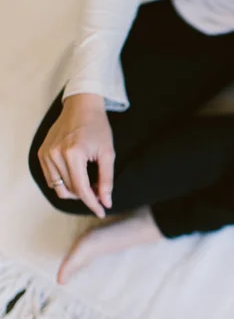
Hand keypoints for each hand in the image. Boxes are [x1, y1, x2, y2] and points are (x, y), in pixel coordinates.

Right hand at [37, 94, 113, 217]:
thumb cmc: (98, 128)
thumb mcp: (108, 153)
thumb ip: (106, 180)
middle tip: (100, 191)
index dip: (93, 203)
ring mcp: (45, 154)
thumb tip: (106, 202)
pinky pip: (52, 178)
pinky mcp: (41, 153)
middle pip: (71, 190)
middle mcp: (55, 154)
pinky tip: (77, 176)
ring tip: (90, 183)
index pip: (81, 189)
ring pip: (59, 187)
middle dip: (87, 196)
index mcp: (73, 154)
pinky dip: (64, 183)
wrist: (82, 106)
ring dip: (75, 191)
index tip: (102, 212)